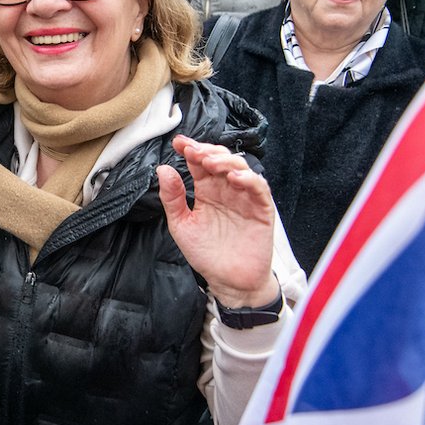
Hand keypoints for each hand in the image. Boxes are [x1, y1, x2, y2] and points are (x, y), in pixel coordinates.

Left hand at [158, 135, 277, 307]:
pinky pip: (259, 188)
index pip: (199, 163)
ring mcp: (245, 198)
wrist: (228, 281)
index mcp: (207, 191)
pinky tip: (234, 178)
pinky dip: (249, 179)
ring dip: (225, 161)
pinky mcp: (261, 209)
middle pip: (220, 159)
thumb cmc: (206, 254)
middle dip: (207, 151)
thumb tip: (163, 169)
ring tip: (210, 163)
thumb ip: (172, 198)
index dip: (190, 149)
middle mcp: (226, 190)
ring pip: (240, 167)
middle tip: (193, 151)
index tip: (178, 143)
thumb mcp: (182, 225)